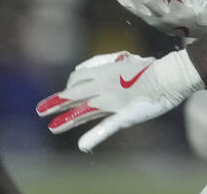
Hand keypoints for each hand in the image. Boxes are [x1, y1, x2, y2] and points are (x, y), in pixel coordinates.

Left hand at [36, 49, 202, 151]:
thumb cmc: (148, 67)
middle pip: (73, 95)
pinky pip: (105, 127)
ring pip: (83, 111)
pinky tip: (83, 146)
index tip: (65, 94)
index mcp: (103, 72)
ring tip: (51, 127)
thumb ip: (104, 64)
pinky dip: (93, 137)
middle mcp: (103, 87)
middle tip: (40, 109)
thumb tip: (83, 70)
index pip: (77, 79)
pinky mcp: (124, 115)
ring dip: (66, 119)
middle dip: (56, 102)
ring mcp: (112, 102)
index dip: (69, 87)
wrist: (167, 76)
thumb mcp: (124, 60)